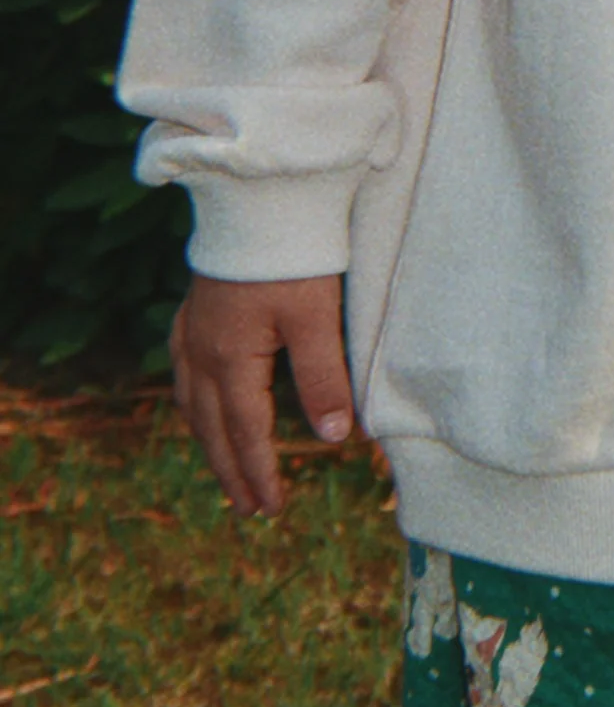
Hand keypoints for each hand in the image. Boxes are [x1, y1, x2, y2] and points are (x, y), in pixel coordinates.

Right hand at [169, 272, 351, 518]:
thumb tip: (336, 437)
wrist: (257, 197)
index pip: (246, 432)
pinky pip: (183, 369)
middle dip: (230, 470)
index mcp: (230, 359)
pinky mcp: (195, 308)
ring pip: (193, 401)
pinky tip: (200, 400)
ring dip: (209, 440)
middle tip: (248, 509)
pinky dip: (194, 399)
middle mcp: (201, 350)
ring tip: (226, 469)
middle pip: (212, 426)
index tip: (270, 508)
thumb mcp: (315, 319)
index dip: (259, 473)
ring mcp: (191, 328)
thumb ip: (324, 378)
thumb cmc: (291, 255)